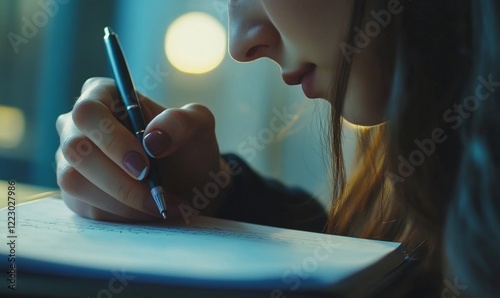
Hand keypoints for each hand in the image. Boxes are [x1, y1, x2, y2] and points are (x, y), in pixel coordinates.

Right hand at [55, 77, 229, 221]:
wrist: (188, 184)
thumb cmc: (187, 147)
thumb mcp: (198, 125)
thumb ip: (181, 122)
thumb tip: (152, 139)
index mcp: (103, 95)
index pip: (88, 112)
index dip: (112, 140)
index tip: (145, 165)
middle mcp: (78, 125)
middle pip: (77, 149)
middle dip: (119, 178)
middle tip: (156, 192)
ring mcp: (71, 159)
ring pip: (74, 181)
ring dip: (123, 200)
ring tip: (161, 204)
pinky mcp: (74, 192)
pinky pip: (85, 206)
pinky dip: (121, 213)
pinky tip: (148, 211)